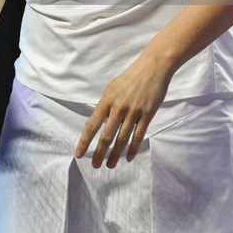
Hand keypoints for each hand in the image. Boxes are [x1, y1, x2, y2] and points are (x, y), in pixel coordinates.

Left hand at [75, 52, 171, 168]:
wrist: (153, 67)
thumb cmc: (130, 78)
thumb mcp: (112, 88)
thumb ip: (104, 106)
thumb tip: (92, 123)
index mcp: (107, 100)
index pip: (92, 124)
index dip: (84, 141)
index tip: (79, 154)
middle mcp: (119, 107)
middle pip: (106, 136)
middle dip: (99, 153)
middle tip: (95, 165)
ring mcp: (134, 111)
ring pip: (122, 139)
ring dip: (115, 154)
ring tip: (109, 165)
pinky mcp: (147, 114)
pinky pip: (138, 135)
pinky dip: (133, 148)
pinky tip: (128, 157)